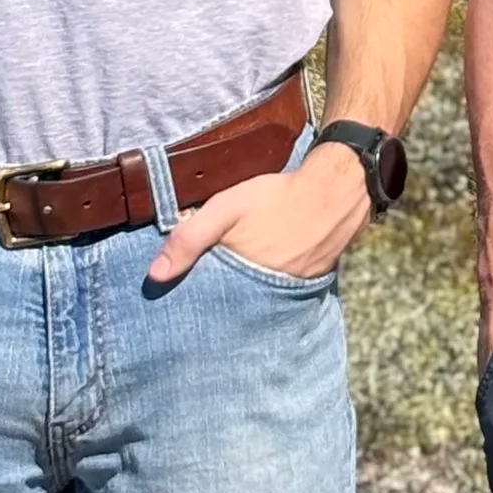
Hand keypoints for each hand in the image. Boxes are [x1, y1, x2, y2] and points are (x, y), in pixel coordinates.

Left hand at [146, 143, 369, 284]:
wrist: (338, 189)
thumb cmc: (279, 197)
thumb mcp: (227, 209)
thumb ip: (190, 238)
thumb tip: (154, 276)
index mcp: (243, 281)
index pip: (209, 304)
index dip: (194, 301)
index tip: (179, 303)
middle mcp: (267, 294)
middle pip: (233, 304)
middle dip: (219, 300)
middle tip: (206, 292)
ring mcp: (290, 289)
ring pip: (258, 296)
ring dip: (245, 290)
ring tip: (234, 279)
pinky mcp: (309, 280)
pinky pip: (281, 288)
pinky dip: (269, 281)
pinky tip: (266, 265)